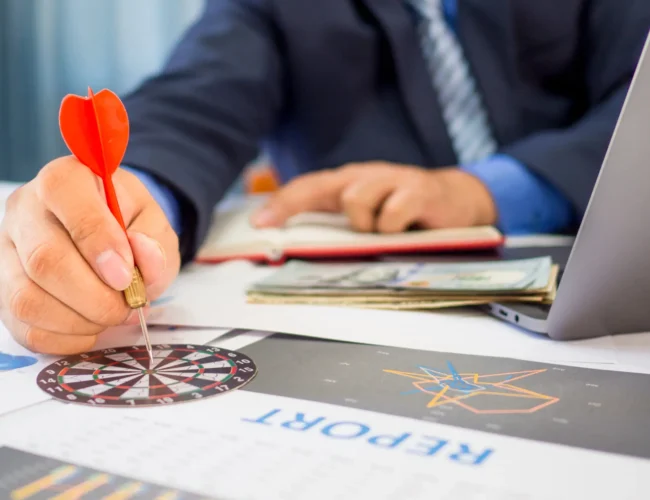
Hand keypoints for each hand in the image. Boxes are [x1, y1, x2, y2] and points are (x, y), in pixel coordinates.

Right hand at [0, 156, 180, 354]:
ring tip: (110, 316)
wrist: (112, 239)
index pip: (65, 198)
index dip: (97, 242)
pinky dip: (63, 337)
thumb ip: (154, 238)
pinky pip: (23, 326)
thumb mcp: (154, 223)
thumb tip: (141, 251)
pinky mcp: (2, 289)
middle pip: (44, 259)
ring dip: (79, 321)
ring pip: (27, 298)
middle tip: (126, 306)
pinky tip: (89, 327)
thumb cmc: (130, 226)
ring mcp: (7, 251)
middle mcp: (25, 210)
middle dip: (94, 296)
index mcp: (65, 180)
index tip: (125, 275)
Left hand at [251, 162, 496, 232]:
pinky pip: (391, 214)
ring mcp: (392, 179)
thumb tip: (299, 244)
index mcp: (349, 182)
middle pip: (322, 187)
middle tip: (284, 229)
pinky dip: (393, 228)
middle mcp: (366, 175)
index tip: (259, 224)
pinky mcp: (419, 190)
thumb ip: (340, 224)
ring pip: (355, 200)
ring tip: (383, 231)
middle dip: (296, 207)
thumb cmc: (403, 210)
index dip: (282, 203)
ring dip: (365, 225)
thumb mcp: (369, 215)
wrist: (455, 200)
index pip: (308, 187)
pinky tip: (406, 229)